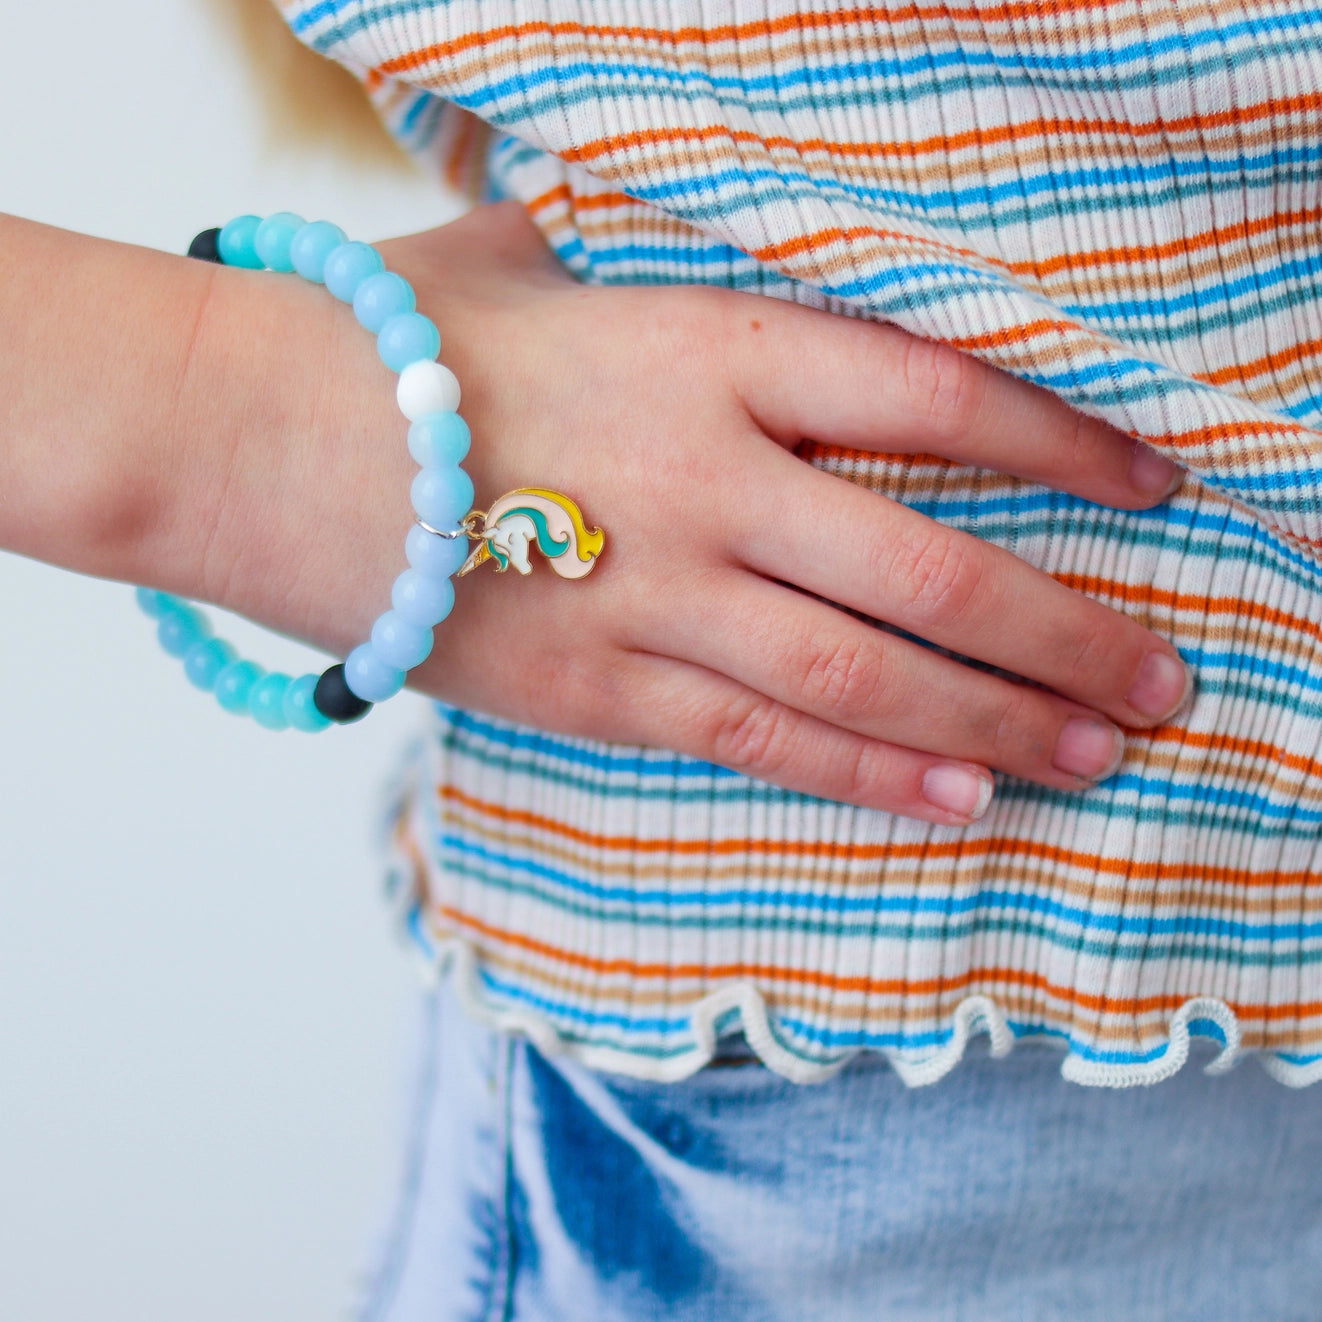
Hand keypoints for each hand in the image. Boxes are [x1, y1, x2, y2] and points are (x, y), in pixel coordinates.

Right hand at [172, 203, 1190, 823]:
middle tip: (1163, 679)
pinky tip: (958, 799)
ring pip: (862, 673)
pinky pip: (755, 738)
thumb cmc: (399, 337)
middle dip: (1064, 631)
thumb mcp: (543, 267)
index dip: (1064, 443)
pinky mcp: (595, 689)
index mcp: (705, 350)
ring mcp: (651, 596)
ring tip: (1098, 756)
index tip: (1154, 487)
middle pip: (929, 566)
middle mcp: (704, 480)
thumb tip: (704, 215)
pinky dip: (864, 773)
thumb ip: (653, 262)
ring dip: (994, 720)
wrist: (254, 440)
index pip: (935, 394)